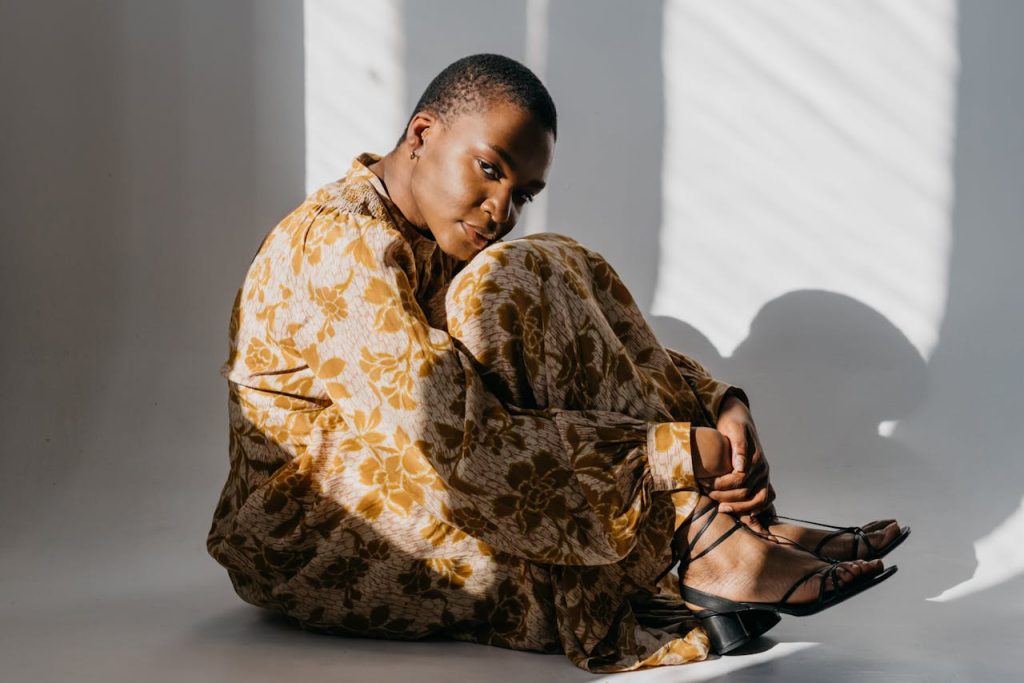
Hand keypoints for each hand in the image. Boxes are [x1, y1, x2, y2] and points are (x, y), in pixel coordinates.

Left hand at [707, 395, 774, 515]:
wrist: (740, 419)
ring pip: (758, 500)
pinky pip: (764, 499)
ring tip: (721, 508)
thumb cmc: (733, 423)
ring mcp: (764, 475)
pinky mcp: (762, 479)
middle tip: (708, 496)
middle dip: (726, 497)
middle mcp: (762, 468)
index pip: (739, 479)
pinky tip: (740, 513)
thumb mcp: (733, 429)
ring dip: (739, 507)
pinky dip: (754, 508)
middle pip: (746, 492)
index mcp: (755, 457)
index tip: (705, 485)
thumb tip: (741, 468)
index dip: (722, 485)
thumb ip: (738, 447)